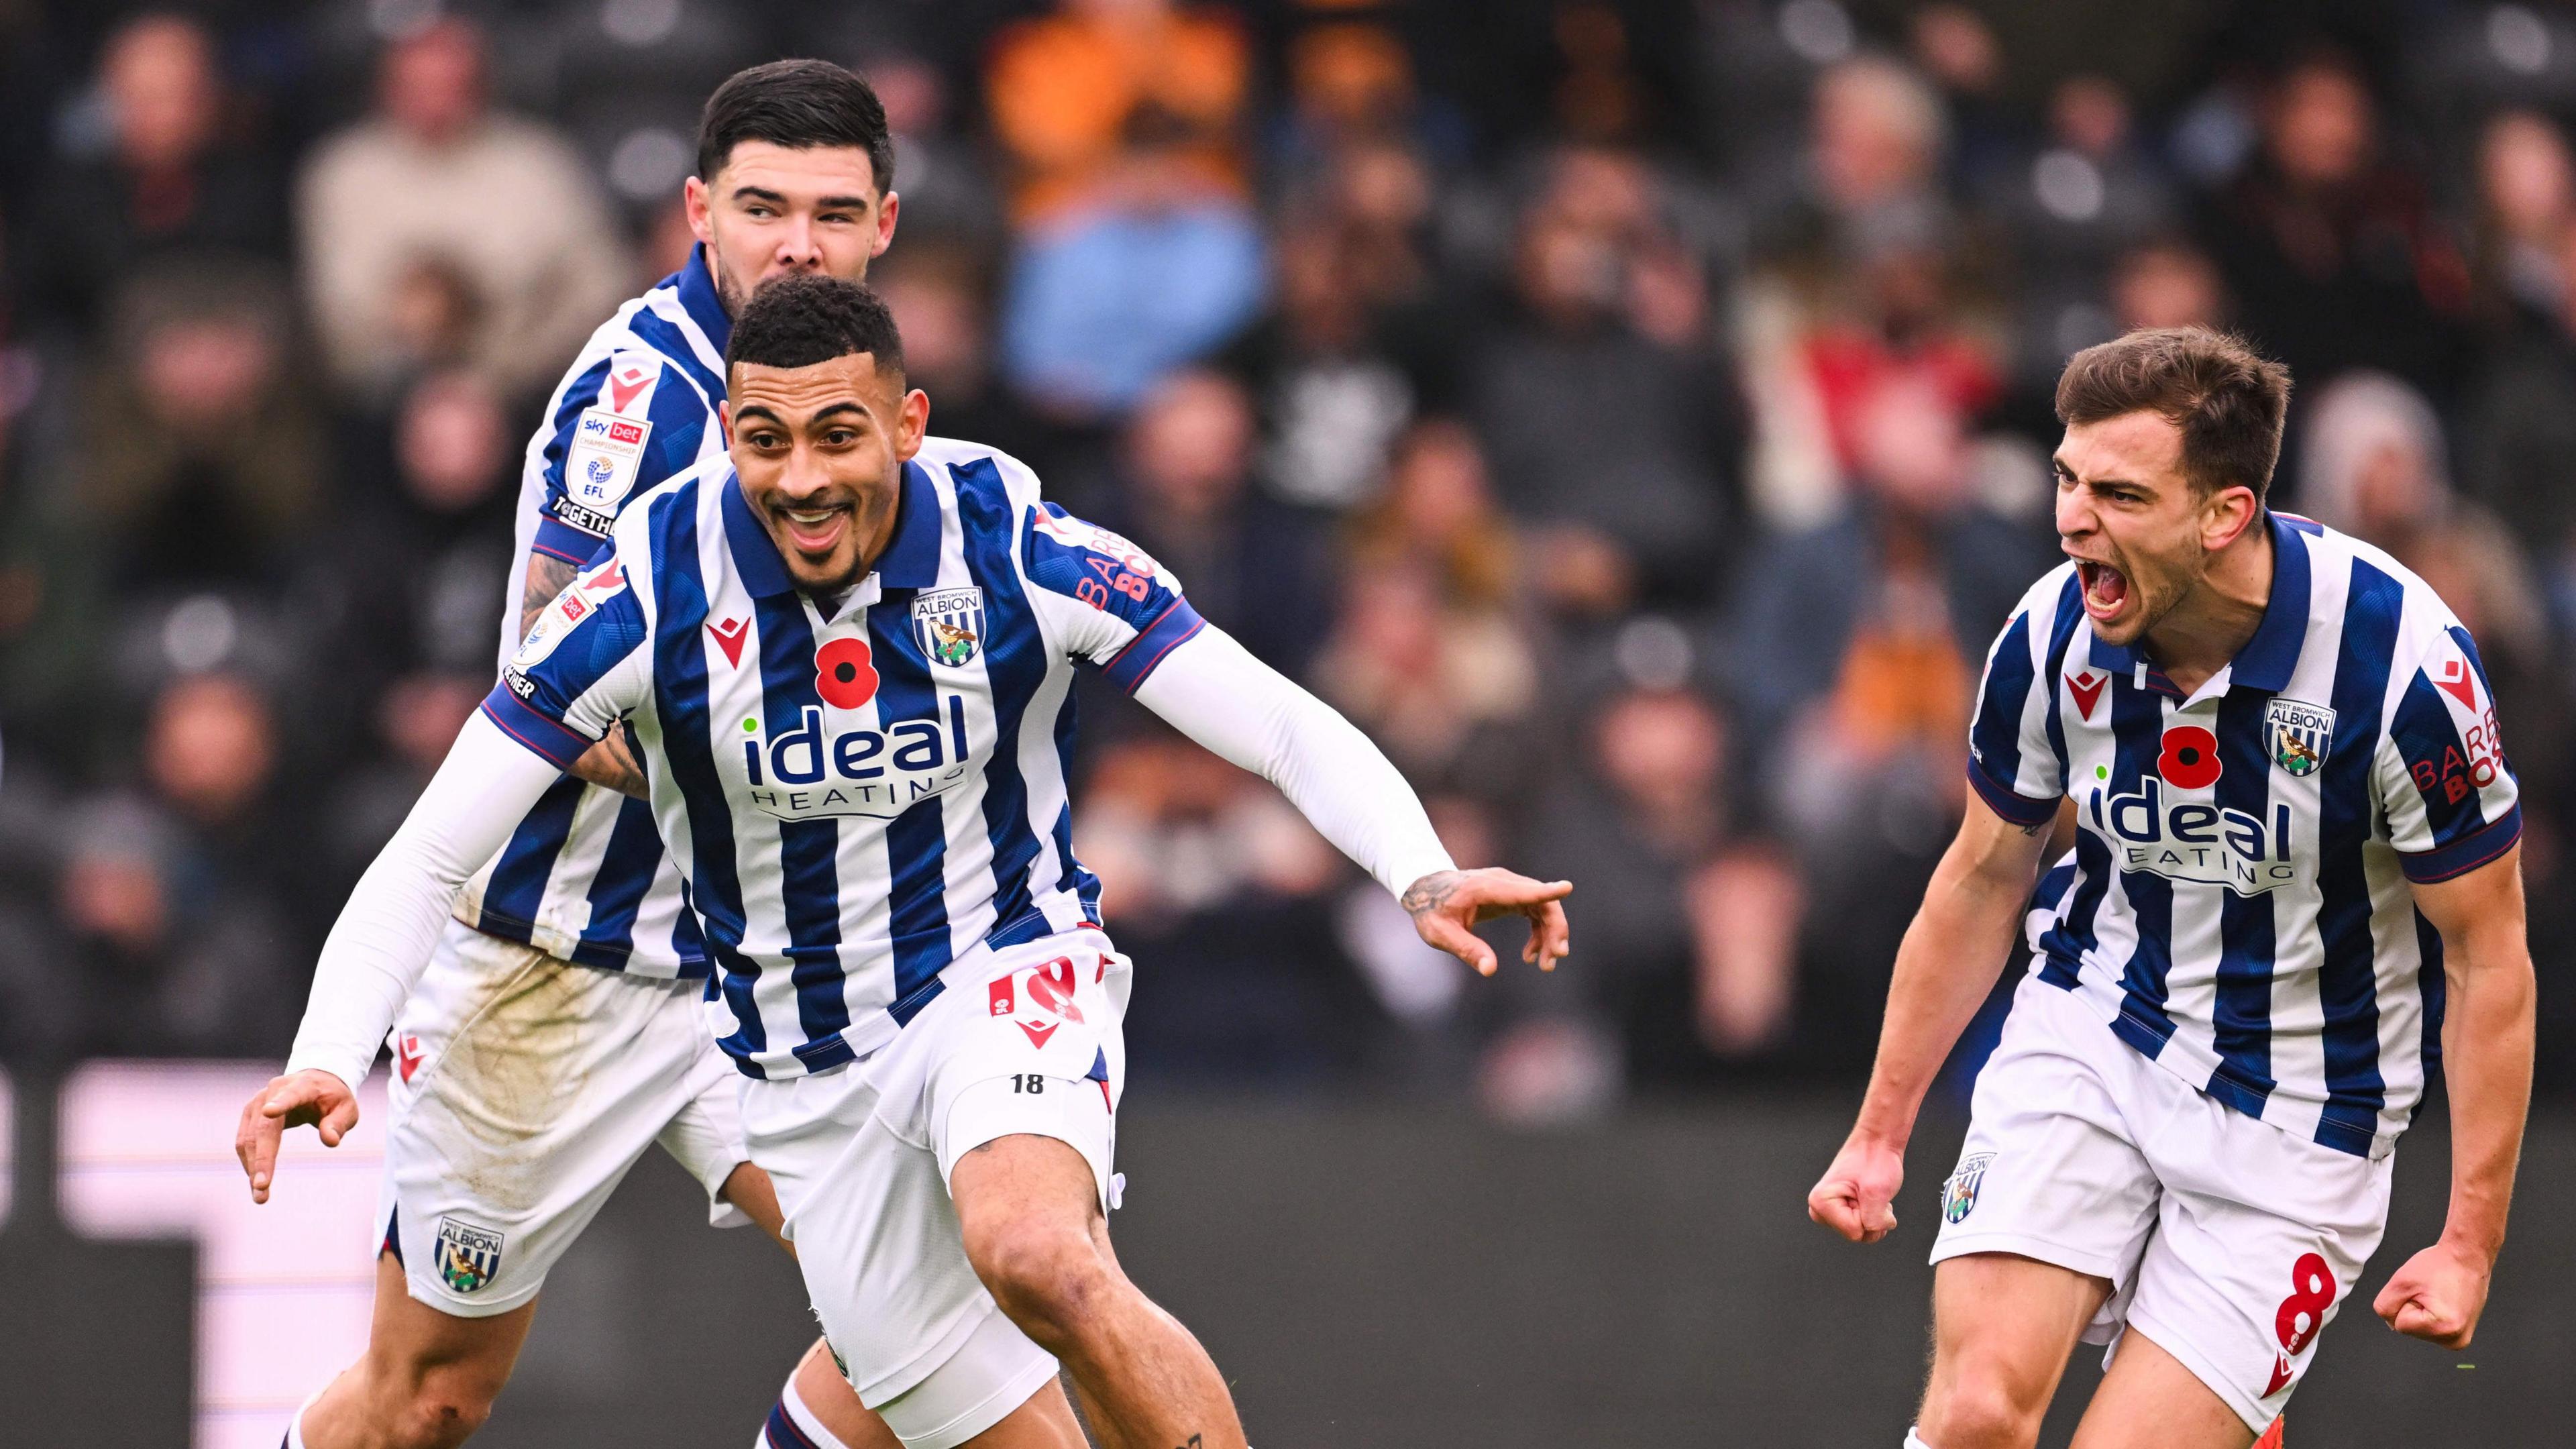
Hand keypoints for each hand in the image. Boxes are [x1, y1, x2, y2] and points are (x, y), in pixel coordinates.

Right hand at [234, 1069, 358, 1204]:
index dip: (281, 1104)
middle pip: (263, 1127)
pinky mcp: (249, 1116)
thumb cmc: (332, 1098)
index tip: (269, 1112)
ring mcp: (257, 1103)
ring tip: (260, 1195)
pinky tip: (255, 1183)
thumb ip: (339, 1123)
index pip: (291, 1095)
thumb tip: (330, 1141)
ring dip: (252, 1167)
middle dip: (262, 1158)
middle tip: (262, 1187)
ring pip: (248, 1138)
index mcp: (302, 1085)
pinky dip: (250, 1163)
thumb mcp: (346, 1108)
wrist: (314, 1082)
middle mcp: (273, 1091)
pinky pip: (244, 1142)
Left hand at [1401, 868, 1571, 975]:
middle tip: (1555, 958)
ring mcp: (1509, 887)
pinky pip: (1535, 910)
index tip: (1567, 888)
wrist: (1426, 891)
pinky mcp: (1511, 894)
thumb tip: (1490, 970)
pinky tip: (1530, 955)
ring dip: (1550, 934)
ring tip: (1545, 965)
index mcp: (1484, 888)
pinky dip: (1539, 932)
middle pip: (1541, 900)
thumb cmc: (1431, 911)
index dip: (1546, 891)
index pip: (1521, 889)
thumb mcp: (1440, 934)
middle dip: (1555, 928)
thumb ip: (1466, 949)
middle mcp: (1502, 882)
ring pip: (1543, 906)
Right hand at [1808, 1133, 1905, 1243]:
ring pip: (1861, 1234)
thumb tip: (1874, 1230)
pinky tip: (1871, 1198)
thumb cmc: (1875, 1160)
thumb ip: (1874, 1220)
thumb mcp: (1877, 1191)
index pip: (1854, 1231)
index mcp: (1820, 1202)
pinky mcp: (1840, 1212)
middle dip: (1872, 1218)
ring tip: (1871, 1195)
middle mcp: (1820, 1209)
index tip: (1866, 1193)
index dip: (1869, 1215)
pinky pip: (1863, 1229)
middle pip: (1856, 1235)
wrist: (1877, 1143)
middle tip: (1871, 1194)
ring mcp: (1829, 1211)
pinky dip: (1875, 1216)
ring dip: (1875, 1217)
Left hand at [2373, 1240, 2493, 1348]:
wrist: (2466, 1258)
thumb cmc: (2440, 1265)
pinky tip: (2444, 1301)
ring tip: (2438, 1295)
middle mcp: (2456, 1340)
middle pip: (2410, 1329)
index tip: (2424, 1290)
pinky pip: (2430, 1328)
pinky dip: (2431, 1314)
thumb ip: (2385, 1307)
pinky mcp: (2461, 1335)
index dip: (2406, 1302)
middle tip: (2431, 1292)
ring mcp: (2460, 1339)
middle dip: (2414, 1308)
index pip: (2400, 1324)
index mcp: (2443, 1328)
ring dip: (2422, 1310)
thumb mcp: (2400, 1282)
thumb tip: (2391, 1323)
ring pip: (2419, 1329)